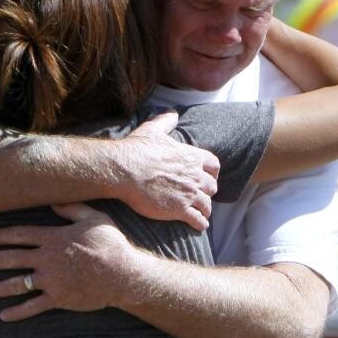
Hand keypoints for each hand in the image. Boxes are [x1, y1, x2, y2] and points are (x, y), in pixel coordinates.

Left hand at [0, 203, 136, 321]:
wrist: (124, 274)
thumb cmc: (112, 244)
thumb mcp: (94, 219)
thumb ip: (72, 209)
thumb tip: (53, 202)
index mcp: (54, 238)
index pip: (19, 235)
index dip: (0, 236)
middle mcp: (48, 259)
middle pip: (11, 259)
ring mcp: (52, 280)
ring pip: (17, 284)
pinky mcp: (59, 298)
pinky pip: (33, 306)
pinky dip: (18, 312)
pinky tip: (4, 315)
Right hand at [117, 111, 218, 230]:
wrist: (124, 171)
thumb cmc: (136, 151)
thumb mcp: (152, 130)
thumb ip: (165, 121)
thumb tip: (172, 112)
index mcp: (191, 157)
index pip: (213, 165)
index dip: (212, 172)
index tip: (208, 177)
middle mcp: (194, 176)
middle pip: (212, 186)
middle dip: (207, 191)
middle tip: (202, 196)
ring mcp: (189, 194)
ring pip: (207, 205)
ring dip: (205, 209)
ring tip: (202, 213)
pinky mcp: (180, 210)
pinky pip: (199, 220)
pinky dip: (201, 224)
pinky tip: (199, 225)